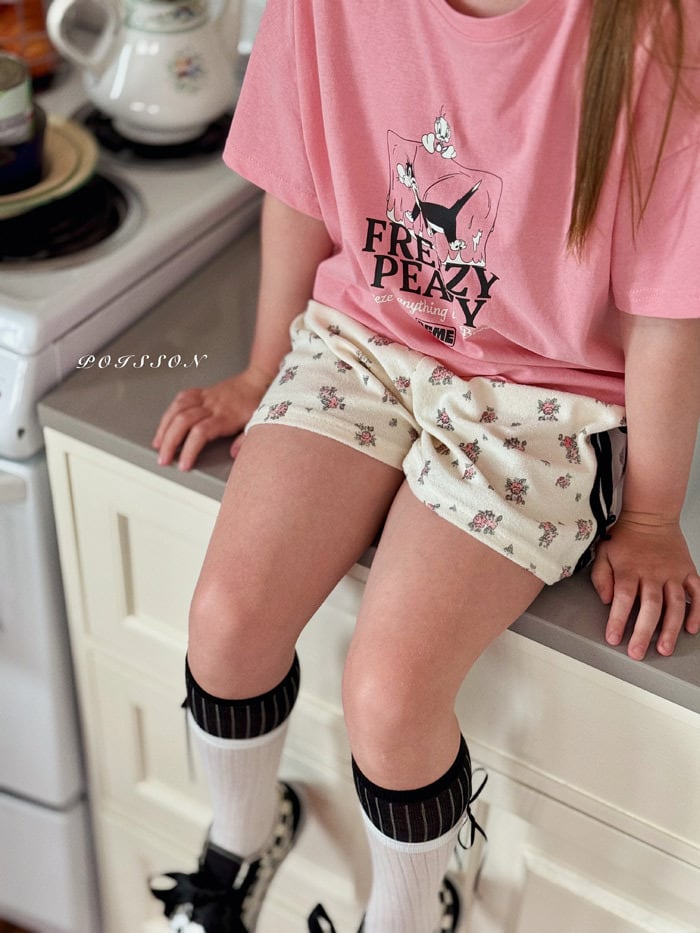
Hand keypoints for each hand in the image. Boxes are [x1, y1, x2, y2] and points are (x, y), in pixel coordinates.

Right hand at [152, 365, 271, 469]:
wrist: (258, 379)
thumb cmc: (258, 403)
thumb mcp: (259, 424)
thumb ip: (246, 440)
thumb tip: (234, 454)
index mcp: (226, 416)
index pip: (200, 433)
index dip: (189, 449)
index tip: (184, 465)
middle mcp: (212, 406)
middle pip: (182, 421)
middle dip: (169, 442)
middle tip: (163, 459)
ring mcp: (205, 398)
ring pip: (177, 409)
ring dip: (164, 427)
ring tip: (158, 443)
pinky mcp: (202, 392)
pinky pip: (181, 398)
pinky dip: (170, 411)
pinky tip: (166, 423)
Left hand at [591, 512, 699, 659]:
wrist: (651, 515)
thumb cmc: (625, 536)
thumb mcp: (603, 552)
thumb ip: (601, 576)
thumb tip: (605, 599)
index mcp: (629, 570)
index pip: (623, 598)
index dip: (617, 619)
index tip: (613, 638)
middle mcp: (652, 573)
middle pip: (650, 606)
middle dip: (643, 632)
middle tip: (638, 652)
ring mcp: (672, 574)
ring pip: (675, 604)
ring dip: (670, 628)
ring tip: (665, 648)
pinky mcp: (687, 572)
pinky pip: (697, 593)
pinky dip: (697, 611)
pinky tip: (692, 628)